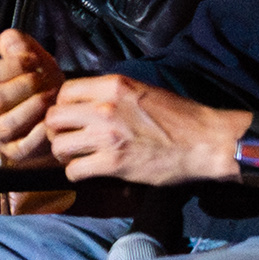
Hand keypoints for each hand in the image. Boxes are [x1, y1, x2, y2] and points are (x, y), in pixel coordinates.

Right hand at [0, 29, 66, 167]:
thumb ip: (17, 44)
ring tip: (48, 96)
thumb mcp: (30, 56)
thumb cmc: (41, 82)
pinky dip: (37, 134)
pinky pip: (21, 147)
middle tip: (41, 78)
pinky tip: (49, 120)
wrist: (58, 108)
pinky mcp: (15, 151)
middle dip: (21, 86)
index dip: (8, 67)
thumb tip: (8, 42)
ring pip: (6, 125)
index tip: (31, 59)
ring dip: (30, 108)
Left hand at [44, 74, 240, 186]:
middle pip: (53, 118)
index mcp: (113, 85)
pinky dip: (77, 174)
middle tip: (69, 139)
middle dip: (57, 131)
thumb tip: (87, 101)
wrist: (205, 141)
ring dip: (65, 155)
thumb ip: (112, 94)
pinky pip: (74, 170)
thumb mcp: (142, 91)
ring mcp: (107, 136)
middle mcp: (105, 107)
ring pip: (59, 146)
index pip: (64, 91)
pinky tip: (88, 172)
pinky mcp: (114, 163)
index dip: (63, 107)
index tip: (71, 118)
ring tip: (77, 157)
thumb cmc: (179, 117)